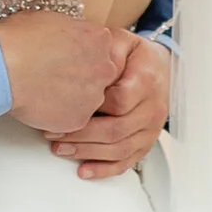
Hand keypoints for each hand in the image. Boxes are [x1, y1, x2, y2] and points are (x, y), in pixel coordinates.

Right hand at [0, 10, 133, 137]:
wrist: (4, 67)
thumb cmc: (20, 40)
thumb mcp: (53, 20)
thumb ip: (72, 31)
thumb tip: (66, 37)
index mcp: (100, 39)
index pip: (102, 51)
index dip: (82, 55)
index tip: (68, 59)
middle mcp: (104, 68)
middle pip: (100, 77)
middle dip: (80, 78)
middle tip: (55, 76)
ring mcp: (94, 96)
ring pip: (88, 101)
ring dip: (70, 98)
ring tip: (44, 91)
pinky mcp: (79, 120)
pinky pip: (73, 120)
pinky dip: (58, 116)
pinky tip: (41, 105)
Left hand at [47, 33, 170, 180]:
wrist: (158, 68)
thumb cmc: (134, 55)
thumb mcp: (120, 41)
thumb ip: (106, 50)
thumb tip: (92, 64)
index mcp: (146, 81)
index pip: (119, 101)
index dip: (91, 106)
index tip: (64, 106)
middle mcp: (153, 108)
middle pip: (116, 129)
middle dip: (81, 134)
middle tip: (53, 133)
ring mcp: (151, 129)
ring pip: (119, 149)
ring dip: (87, 152)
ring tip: (60, 149)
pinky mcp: (146, 143)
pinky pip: (127, 161)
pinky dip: (104, 170)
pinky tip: (84, 170)